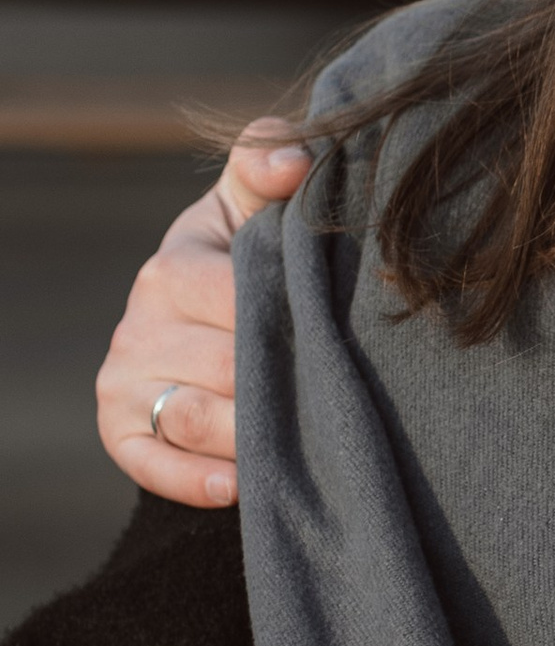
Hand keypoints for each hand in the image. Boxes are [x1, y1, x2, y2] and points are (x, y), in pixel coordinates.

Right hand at [94, 123, 309, 508]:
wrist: (207, 317)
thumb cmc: (251, 254)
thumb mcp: (258, 204)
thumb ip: (272, 161)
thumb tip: (292, 160)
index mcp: (175, 264)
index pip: (234, 296)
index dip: (294, 317)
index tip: (345, 331)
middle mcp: (140, 322)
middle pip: (224, 365)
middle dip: (287, 382)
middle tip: (344, 396)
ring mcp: (124, 378)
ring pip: (191, 418)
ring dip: (251, 435)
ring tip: (307, 441)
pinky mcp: (118, 427)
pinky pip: (151, 465)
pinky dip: (195, 480)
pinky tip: (239, 485)